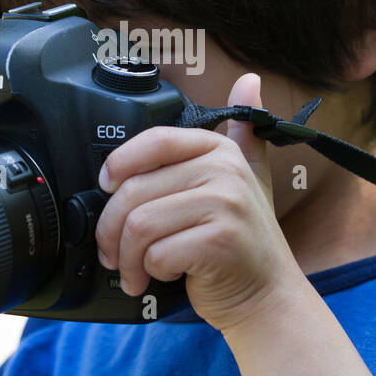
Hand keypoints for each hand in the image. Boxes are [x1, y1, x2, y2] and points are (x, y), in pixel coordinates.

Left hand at [92, 73, 307, 332]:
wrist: (268, 296)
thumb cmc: (242, 242)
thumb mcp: (246, 178)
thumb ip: (241, 133)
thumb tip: (250, 79)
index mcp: (221, 150)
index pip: (154, 140)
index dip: (119, 164)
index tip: (107, 188)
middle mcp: (226, 170)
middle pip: (135, 190)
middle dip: (113, 231)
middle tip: (114, 254)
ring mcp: (226, 205)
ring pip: (140, 225)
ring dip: (128, 258)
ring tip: (135, 271)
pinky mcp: (220, 242)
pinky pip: (157, 254)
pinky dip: (151, 273)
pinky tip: (165, 277)